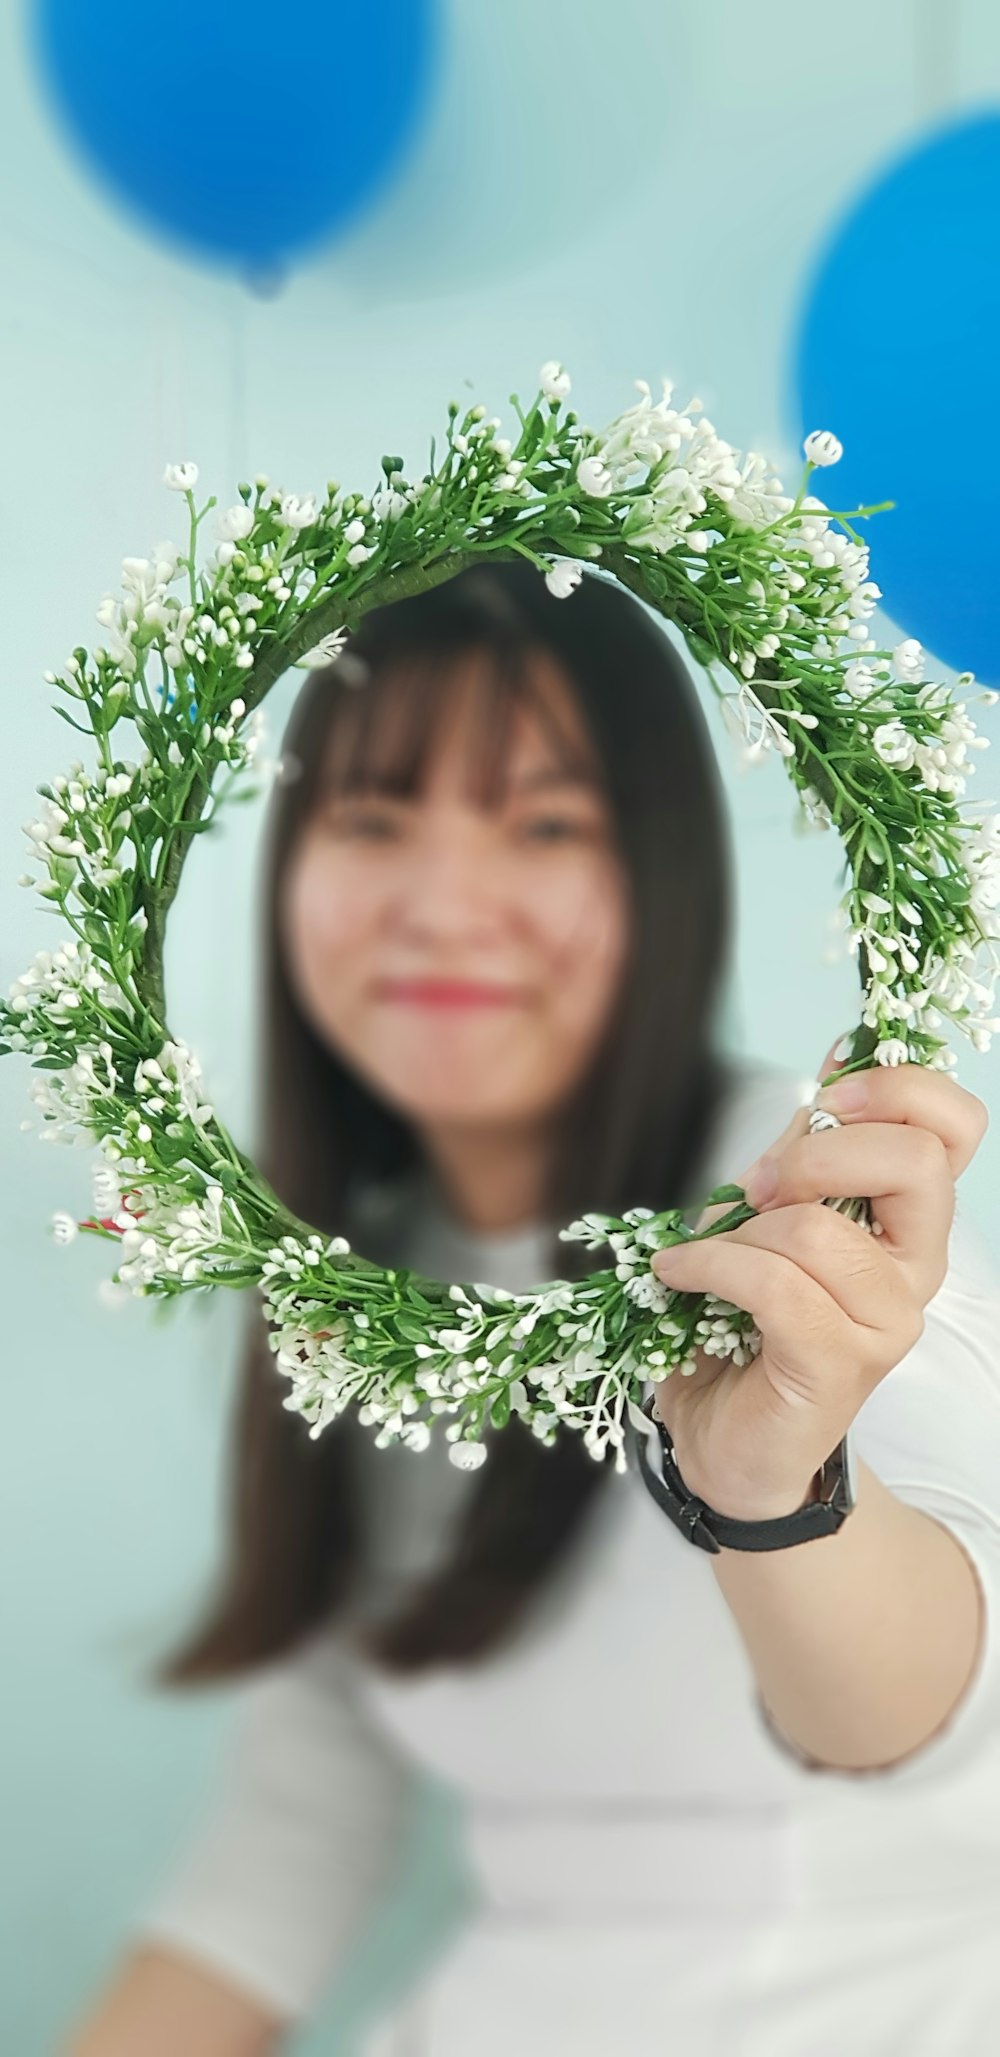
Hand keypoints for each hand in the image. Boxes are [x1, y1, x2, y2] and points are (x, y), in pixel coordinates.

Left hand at [647, 1038, 988, 1521]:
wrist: (724, 1436)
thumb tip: (843, 1048)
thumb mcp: (773, 1209)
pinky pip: (776, 1285)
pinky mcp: (841, 1366)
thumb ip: (810, 1141)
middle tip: (759, 1186)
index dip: (896, 1088)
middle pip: (917, 1162)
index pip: (955, 1126)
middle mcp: (915, 1266)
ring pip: (822, 1231)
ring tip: (704, 1251)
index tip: (828, 1097)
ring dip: (743, 1230)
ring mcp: (887, 1321)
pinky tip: (678, 1273)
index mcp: (908, 1217)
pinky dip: (710, 1266)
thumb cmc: (744, 1318)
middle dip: (818, 1152)